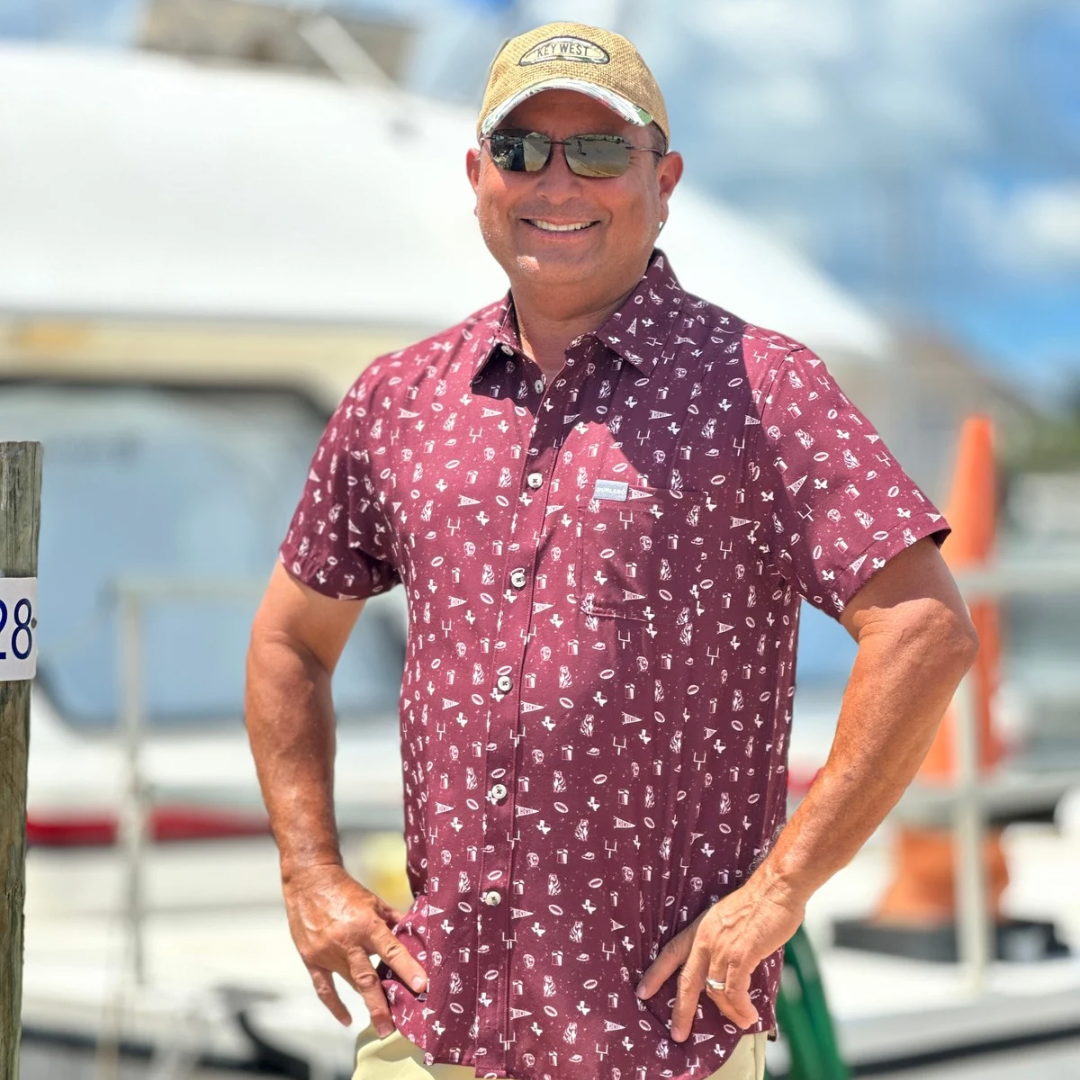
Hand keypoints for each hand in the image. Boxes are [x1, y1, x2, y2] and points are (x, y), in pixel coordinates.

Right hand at [282, 863, 426, 1032]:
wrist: (310, 880)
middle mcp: (347, 942)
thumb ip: (393, 920)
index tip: (421, 985)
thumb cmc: (346, 890)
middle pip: (367, 979)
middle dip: (381, 1005)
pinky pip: (324, 988)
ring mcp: (327, 953)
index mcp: (366, 924)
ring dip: (365, 1004)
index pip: (391, 950)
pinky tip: (346, 1019)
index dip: (407, 968)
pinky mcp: (311, 958)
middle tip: (392, 1028)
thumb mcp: (374, 901)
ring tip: (380, 1024)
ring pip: (350, 984)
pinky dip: (335, 1006)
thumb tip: (414, 932)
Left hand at [634, 871, 803, 1040]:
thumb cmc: (758, 902)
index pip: (670, 952)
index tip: (642, 991)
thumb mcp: (726, 918)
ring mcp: (721, 948)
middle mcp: (705, 939)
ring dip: (728, 1012)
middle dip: (681, 1010)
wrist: (776, 888)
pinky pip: (735, 992)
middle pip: (686, 981)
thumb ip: (721, 940)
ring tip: (741, 1020)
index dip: (655, 973)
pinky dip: (741, 1008)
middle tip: (677, 1033)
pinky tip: (749, 1015)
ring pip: (714, 991)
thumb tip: (725, 964)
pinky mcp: (740, 955)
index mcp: (700, 928)